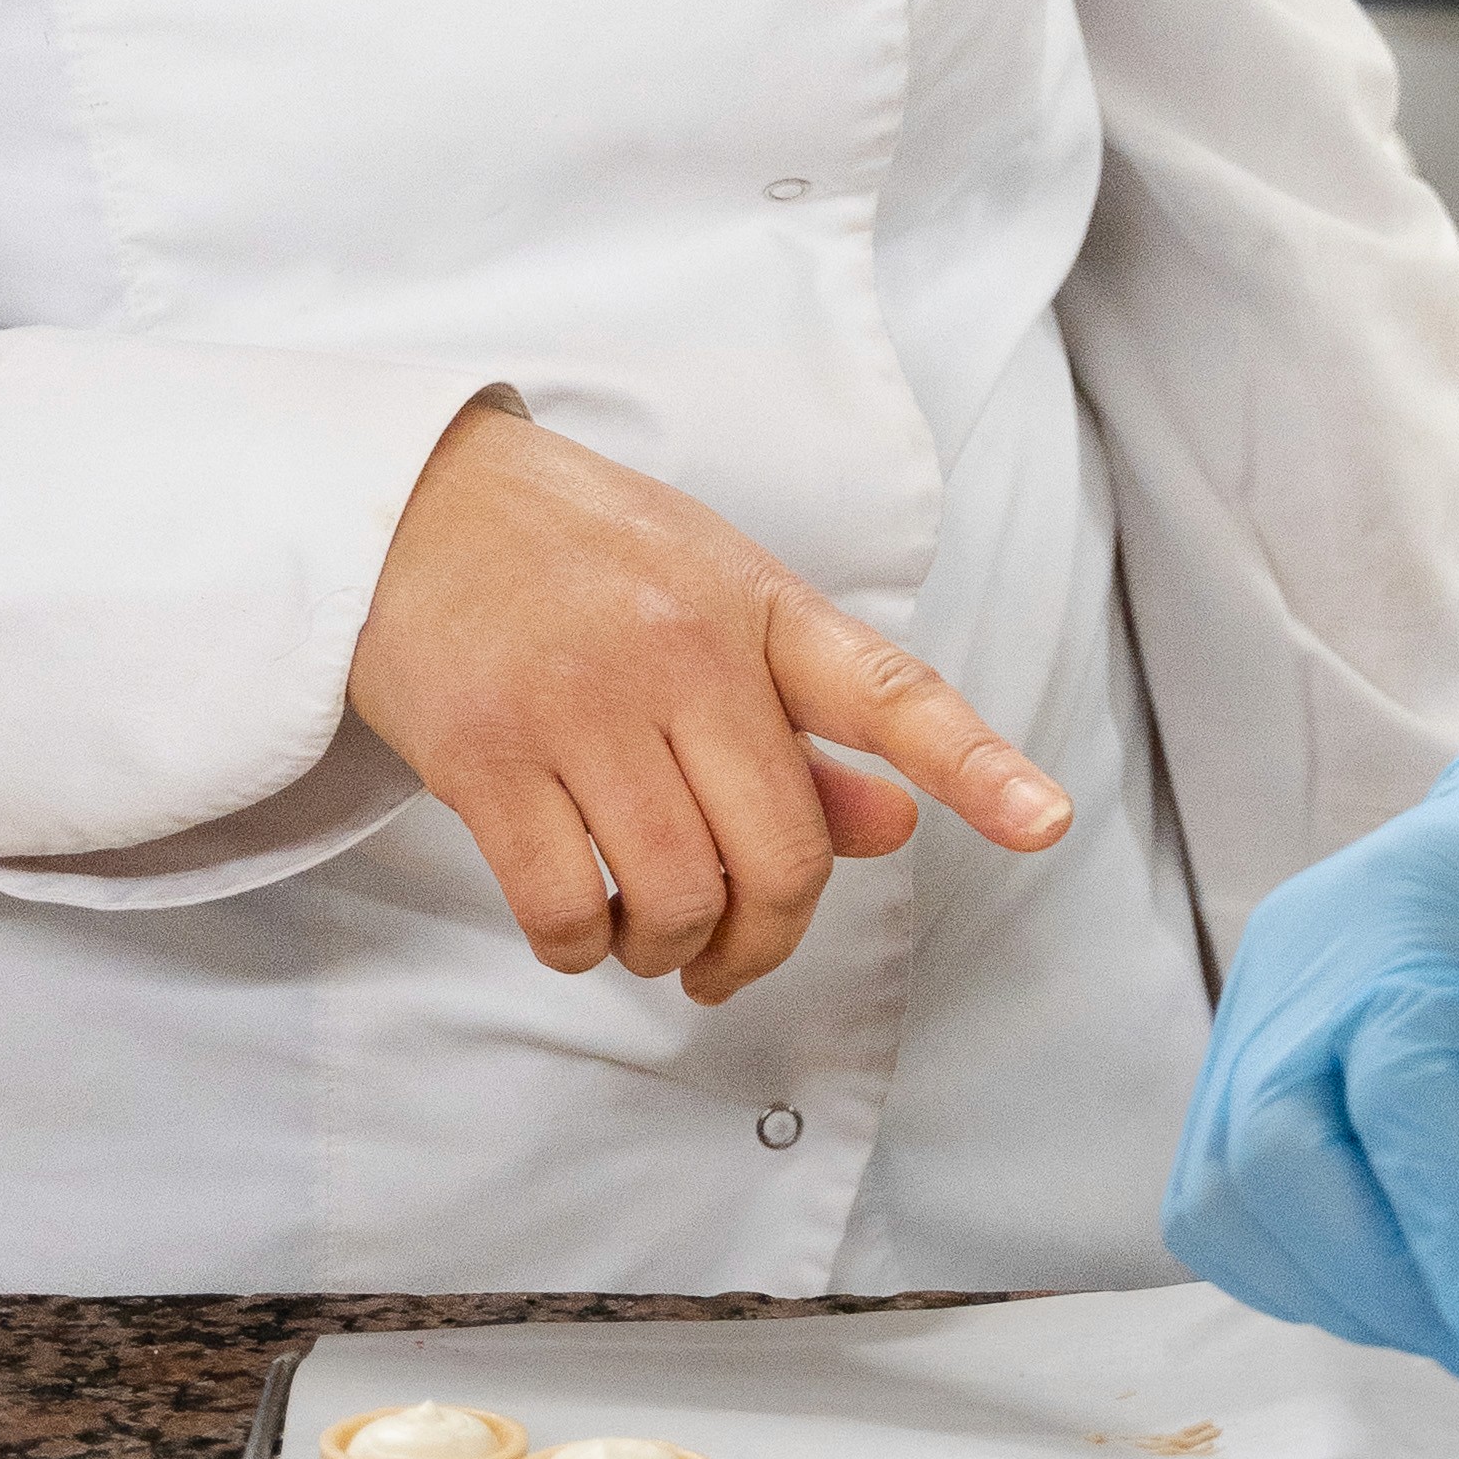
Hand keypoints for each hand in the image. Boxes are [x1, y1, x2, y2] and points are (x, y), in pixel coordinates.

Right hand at [348, 405, 1067, 1000]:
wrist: (411, 501)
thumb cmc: (580, 558)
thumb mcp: (711, 604)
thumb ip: (803, 726)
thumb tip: (894, 830)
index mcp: (757, 608)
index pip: (889, 694)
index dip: (977, 765)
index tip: (1047, 822)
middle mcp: (680, 651)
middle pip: (779, 855)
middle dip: (765, 939)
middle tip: (730, 958)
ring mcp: (578, 702)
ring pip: (674, 895)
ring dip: (668, 950)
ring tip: (649, 932)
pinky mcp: (482, 753)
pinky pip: (563, 907)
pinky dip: (581, 948)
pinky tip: (579, 925)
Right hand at [1163, 699, 1458, 1386]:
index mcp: (1406, 932)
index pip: (1396, 1103)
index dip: (1447, 1240)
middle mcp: (1298, 971)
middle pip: (1267, 1155)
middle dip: (1372, 1283)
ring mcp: (1253, 1014)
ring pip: (1222, 1198)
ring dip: (1330, 1293)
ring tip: (1449, 1318)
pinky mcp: (1243, 1062)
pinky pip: (1220, 1202)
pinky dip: (1293, 1270)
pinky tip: (1391, 1282)